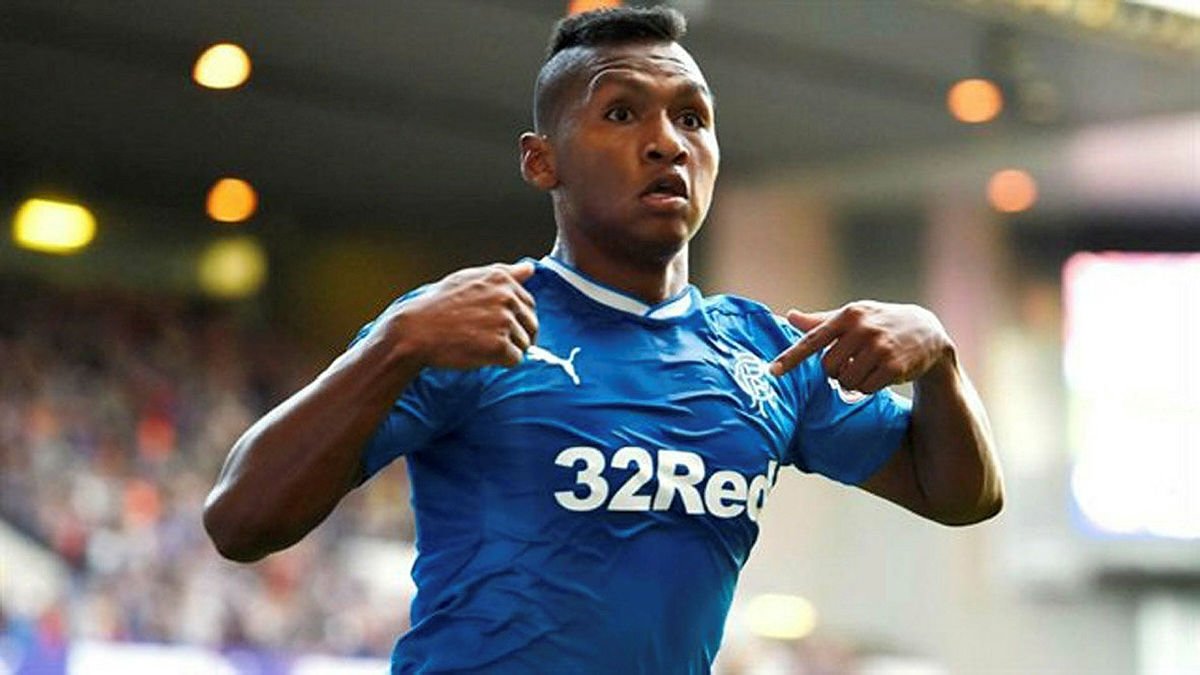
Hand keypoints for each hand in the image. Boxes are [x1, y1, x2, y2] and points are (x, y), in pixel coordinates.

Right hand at [384, 262, 537, 369]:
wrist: (416, 331)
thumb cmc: (439, 305)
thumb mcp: (469, 279)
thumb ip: (503, 273)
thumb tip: (529, 269)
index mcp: (501, 279)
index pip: (529, 303)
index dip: (515, 318)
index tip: (494, 324)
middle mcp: (507, 297)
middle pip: (531, 325)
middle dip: (516, 335)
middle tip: (488, 339)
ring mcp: (504, 321)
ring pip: (525, 344)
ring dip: (508, 349)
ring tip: (481, 345)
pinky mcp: (499, 346)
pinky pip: (516, 359)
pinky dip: (502, 362)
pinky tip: (481, 355)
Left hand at [770, 301, 952, 392]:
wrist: (926, 332)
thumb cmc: (880, 323)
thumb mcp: (854, 316)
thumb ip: (821, 321)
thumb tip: (790, 316)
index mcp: (848, 315)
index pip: (813, 339)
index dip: (791, 358)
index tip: (772, 372)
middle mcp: (863, 329)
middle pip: (828, 367)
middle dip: (835, 372)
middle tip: (851, 364)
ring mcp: (879, 348)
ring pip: (846, 381)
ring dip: (851, 382)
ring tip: (866, 369)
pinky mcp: (893, 366)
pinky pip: (865, 389)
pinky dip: (867, 387)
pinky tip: (879, 375)